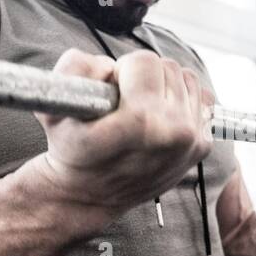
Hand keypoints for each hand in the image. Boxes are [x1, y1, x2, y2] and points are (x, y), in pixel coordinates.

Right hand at [27, 48, 213, 213]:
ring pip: (186, 79)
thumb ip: (75, 67)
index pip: (145, 61)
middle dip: (144, 77)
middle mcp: (174, 132)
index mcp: (142, 121)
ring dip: (163, 86)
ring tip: (141, 109)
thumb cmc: (72, 149)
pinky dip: (181, 100)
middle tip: (125, 102)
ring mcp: (191, 141)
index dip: (122, 71)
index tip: (111, 93)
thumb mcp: (54, 107)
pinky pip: (200, 98)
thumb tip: (109, 65)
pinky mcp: (201, 146)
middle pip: (168, 67)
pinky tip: (160, 117)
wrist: (90, 194)